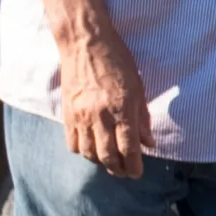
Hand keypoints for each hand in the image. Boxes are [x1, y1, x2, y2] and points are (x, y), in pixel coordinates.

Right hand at [35, 0, 154, 177]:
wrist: (85, 42)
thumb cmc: (117, 60)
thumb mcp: (138, 87)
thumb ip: (142, 117)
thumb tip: (148, 143)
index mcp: (122, 108)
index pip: (129, 148)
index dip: (134, 166)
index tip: (138, 173)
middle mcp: (100, 116)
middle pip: (108, 156)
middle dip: (119, 170)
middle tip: (125, 172)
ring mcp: (81, 116)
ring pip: (89, 154)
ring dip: (101, 163)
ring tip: (110, 163)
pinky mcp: (67, 114)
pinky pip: (72, 143)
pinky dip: (82, 152)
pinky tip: (91, 149)